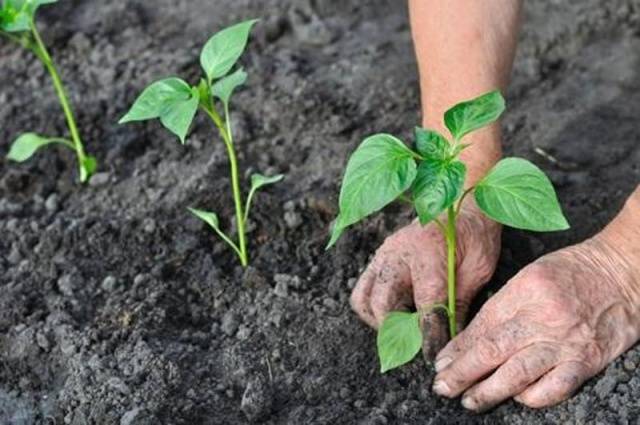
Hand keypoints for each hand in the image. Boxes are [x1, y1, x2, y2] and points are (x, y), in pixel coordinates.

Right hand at [350, 201, 500, 358]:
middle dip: (398, 332)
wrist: (461, 204)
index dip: (428, 334)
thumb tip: (451, 339)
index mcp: (429, 254)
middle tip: (416, 345)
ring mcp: (383, 255)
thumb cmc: (474, 236)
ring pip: (364, 299)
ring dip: (380, 321)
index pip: (425, 305)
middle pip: (383, 304)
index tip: (431, 356)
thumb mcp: (478, 269)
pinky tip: (396, 314)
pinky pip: (362, 290)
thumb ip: (460, 303)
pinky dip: (373, 309)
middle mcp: (399, 253)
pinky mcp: (377, 259)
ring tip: (403, 329)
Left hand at [433, 235, 639, 410]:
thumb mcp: (529, 277)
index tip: (441, 364)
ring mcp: (565, 341)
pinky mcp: (587, 360)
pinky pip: (555, 387)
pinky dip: (533, 398)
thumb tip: (468, 340)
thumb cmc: (572, 272)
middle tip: (443, 387)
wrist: (623, 272)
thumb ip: (501, 308)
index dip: (458, 349)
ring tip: (469, 401)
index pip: (481, 326)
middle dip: (462, 373)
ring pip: (518, 374)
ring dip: (489, 391)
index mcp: (523, 291)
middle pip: (493, 351)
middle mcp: (542, 317)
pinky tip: (518, 398)